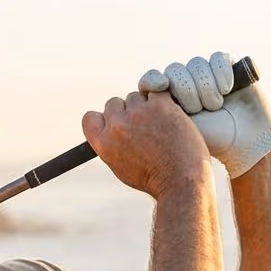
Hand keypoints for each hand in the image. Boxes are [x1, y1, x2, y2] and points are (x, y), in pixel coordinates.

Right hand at [82, 90, 210, 198]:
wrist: (180, 180)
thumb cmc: (154, 178)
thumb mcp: (120, 166)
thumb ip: (112, 144)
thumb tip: (112, 128)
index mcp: (103, 143)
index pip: (90, 118)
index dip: (103, 118)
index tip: (114, 122)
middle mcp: (117, 126)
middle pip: (114, 103)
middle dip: (126, 112)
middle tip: (144, 126)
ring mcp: (138, 113)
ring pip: (137, 97)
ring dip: (147, 106)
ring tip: (161, 125)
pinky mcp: (160, 105)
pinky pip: (157, 90)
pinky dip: (163, 98)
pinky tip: (170, 111)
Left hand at [138, 53, 270, 177]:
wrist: (238, 149)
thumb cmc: (197, 153)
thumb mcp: (161, 141)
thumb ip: (138, 127)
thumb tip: (117, 115)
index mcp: (164, 100)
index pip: (149, 80)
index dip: (152, 81)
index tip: (159, 90)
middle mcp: (183, 85)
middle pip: (173, 71)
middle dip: (185, 91)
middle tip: (194, 111)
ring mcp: (205, 76)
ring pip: (194, 65)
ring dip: (203, 86)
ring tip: (213, 107)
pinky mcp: (229, 69)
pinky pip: (218, 59)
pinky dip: (221, 73)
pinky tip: (226, 90)